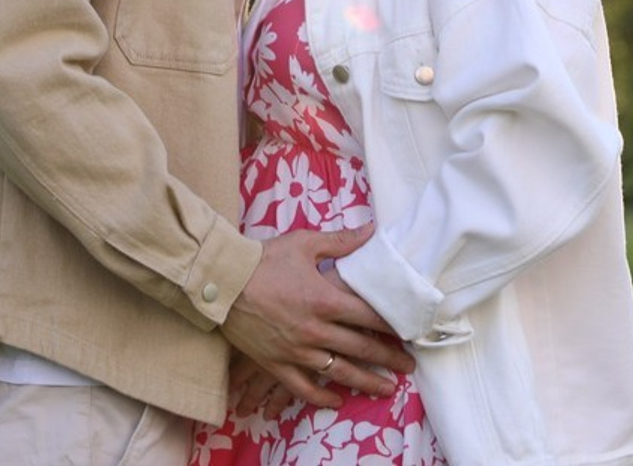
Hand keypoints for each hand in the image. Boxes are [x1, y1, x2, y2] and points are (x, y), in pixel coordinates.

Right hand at [220, 225, 414, 408]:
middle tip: (409, 365)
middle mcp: (315, 330)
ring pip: (339, 373)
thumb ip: (341, 241)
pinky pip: (304, 388)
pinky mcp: (276, 364)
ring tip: (388, 389)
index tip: (410, 331)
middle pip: (361, 348)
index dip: (392, 324)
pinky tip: (338, 400)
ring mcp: (296, 351)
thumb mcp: (305, 243)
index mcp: (324, 299)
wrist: (222, 282)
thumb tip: (372, 231)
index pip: (368, 316)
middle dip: (389, 358)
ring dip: (366, 382)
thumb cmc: (265, 259)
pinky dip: (322, 398)